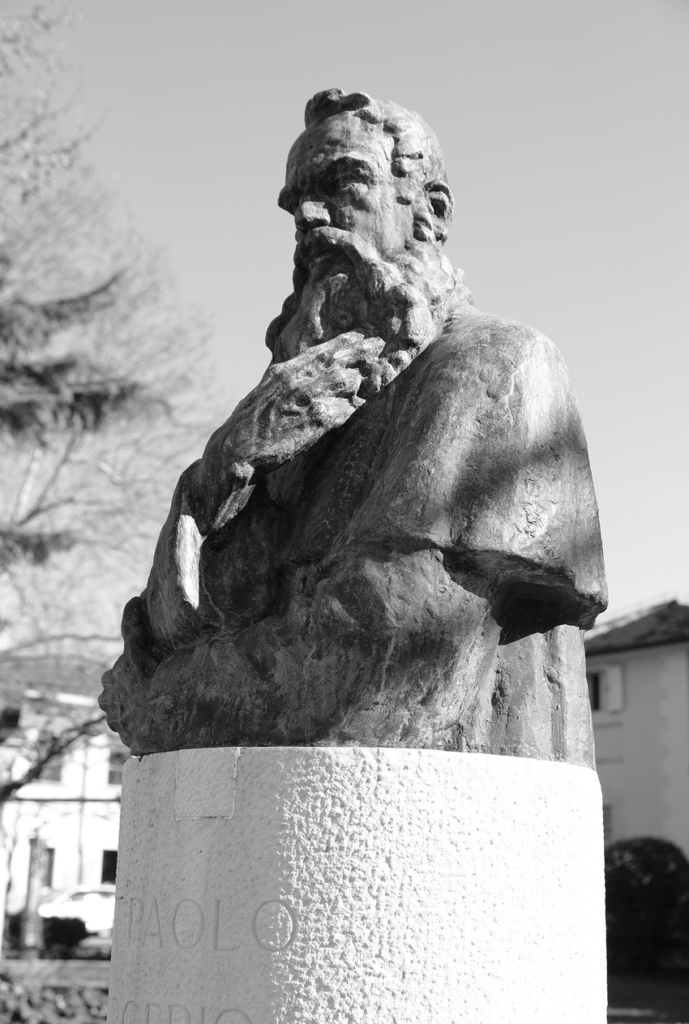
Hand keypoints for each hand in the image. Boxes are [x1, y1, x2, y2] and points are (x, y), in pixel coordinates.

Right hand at [188, 333, 386, 533]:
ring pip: (341, 380)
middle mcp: (294, 382)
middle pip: (334, 360)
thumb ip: (288, 384)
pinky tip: (363, 401)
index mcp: (283, 373)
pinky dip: (353, 404)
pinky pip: (340, 410)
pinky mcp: (310, 423)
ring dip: (360, 375)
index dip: (341, 342)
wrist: (234, 450)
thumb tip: (307, 378)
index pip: (318, 352)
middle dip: (358, 350)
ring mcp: (302, 401)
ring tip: (378, 368)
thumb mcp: (267, 395)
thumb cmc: (251, 426)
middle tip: (378, 342)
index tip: (359, 334)